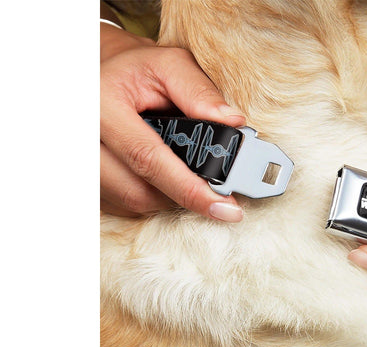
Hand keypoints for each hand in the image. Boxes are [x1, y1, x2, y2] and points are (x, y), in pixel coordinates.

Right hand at [100, 23, 245, 220]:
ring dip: (168, 194)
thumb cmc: (137, 70)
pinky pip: (123, 203)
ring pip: (132, 201)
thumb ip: (200, 91)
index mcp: (100, 105)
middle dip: (183, 194)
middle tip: (216, 188)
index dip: (189, 188)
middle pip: (138, 191)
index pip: (147, 158)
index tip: (225, 208)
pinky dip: (151, 193)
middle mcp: (83, 139)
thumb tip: (233, 123)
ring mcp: (80, 164)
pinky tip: (162, 173)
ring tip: (185, 170)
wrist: (101, 73)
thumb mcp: (169, 65)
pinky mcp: (86, 180)